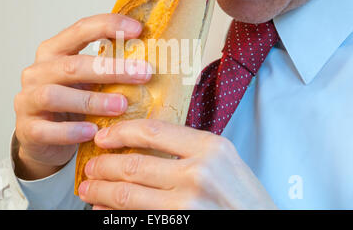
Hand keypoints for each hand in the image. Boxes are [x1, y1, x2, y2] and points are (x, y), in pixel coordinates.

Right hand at [13, 14, 151, 179]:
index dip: (108, 26)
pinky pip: (47, 130)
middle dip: (111, 69)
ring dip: (92, 100)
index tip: (138, 29)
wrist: (42, 138)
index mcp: (53, 51)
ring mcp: (28, 99)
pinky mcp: (27, 129)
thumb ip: (107, 68)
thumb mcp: (87, 81)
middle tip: (144, 74)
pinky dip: (72, 131)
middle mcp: (37, 71)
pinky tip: (94, 132)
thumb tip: (150, 59)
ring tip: (122, 106)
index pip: (80, 29)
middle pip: (73, 65)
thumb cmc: (71, 104)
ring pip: (55, 95)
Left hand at [78, 119, 276, 209]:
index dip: (120, 133)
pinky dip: (114, 214)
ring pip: (127, 195)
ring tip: (88, 189)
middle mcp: (198, 174)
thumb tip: (142, 144)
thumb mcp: (225, 161)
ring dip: (100, 191)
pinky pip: (136, 220)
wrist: (264, 228)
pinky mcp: (179, 227)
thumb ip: (189, 148)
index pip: (151, 131)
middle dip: (102, 166)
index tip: (103, 137)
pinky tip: (104, 210)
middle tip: (90, 167)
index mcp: (210, 148)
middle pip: (133, 165)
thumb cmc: (245, 198)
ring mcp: (188, 205)